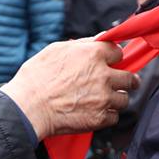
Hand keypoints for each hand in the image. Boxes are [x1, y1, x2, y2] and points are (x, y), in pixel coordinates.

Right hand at [0, 40, 138, 139]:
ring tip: (101, 100)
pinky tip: (92, 112)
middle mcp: (103, 75)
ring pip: (124, 99)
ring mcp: (103, 98)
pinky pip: (114, 117)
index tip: (111, 62)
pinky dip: (106, 115)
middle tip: (119, 83)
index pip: (119, 52)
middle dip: (126, 80)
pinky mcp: (100, 118)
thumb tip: (99, 39)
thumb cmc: (37, 77)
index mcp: (93, 54)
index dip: (114, 58)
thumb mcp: (56, 50)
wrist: (29, 107)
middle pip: (130, 77)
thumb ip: (82, 44)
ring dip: (115, 99)